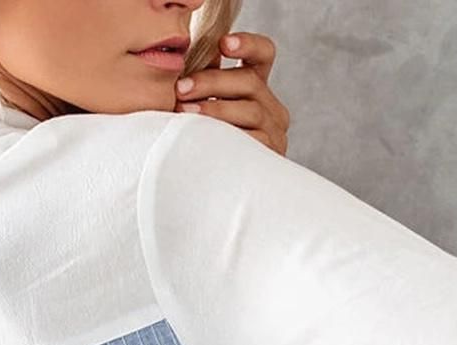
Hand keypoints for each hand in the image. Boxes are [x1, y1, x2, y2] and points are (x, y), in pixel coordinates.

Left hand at [174, 31, 289, 155]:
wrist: (216, 188)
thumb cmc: (204, 141)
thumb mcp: (205, 106)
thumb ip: (203, 82)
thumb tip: (184, 57)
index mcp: (256, 86)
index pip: (263, 53)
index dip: (247, 44)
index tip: (223, 44)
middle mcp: (271, 107)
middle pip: (250, 82)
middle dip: (212, 82)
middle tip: (181, 89)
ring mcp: (275, 131)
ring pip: (252, 111)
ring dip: (216, 110)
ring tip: (187, 113)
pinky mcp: (272, 155)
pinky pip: (253, 141)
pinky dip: (228, 136)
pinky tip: (206, 137)